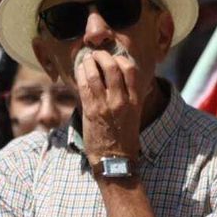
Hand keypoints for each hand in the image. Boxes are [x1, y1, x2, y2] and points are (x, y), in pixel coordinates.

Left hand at [75, 49, 142, 167]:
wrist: (115, 161)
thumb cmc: (124, 139)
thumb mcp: (134, 116)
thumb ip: (129, 98)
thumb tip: (119, 81)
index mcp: (135, 102)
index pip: (131, 70)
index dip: (121, 59)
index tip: (114, 59)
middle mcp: (122, 101)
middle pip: (112, 67)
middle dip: (102, 56)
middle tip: (97, 55)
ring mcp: (106, 105)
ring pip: (96, 72)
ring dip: (89, 62)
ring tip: (87, 60)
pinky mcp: (91, 110)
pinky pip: (84, 84)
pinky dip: (81, 73)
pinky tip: (80, 70)